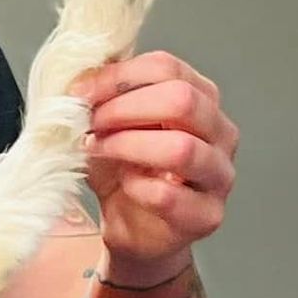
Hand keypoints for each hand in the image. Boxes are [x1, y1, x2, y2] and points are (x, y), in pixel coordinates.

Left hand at [71, 51, 237, 285]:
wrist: (132, 229)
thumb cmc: (125, 172)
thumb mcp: (110, 126)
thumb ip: (103, 98)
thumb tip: (78, 75)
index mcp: (200, 99)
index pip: (167, 68)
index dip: (117, 77)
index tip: (79, 92)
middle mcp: (219, 132)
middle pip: (182, 100)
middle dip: (124, 108)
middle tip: (89, 122)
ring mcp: (219, 175)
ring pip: (181, 148)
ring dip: (127, 145)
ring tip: (97, 150)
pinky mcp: (206, 215)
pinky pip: (169, 195)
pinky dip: (137, 187)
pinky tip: (124, 185)